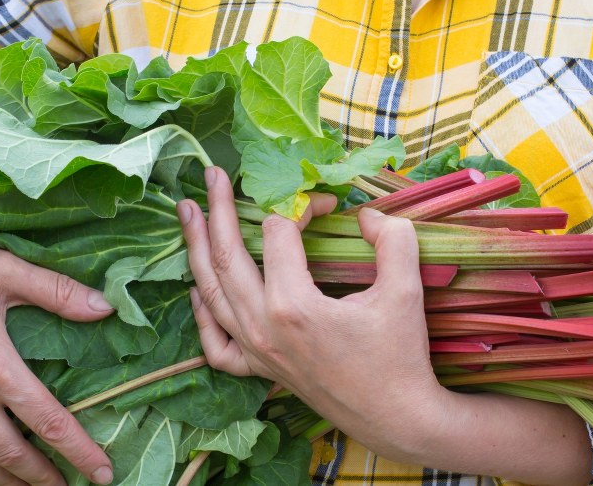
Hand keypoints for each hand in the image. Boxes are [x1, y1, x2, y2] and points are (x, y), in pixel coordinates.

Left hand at [176, 167, 452, 462]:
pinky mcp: (260, 370)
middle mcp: (263, 327)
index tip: (326, 201)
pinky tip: (196, 289)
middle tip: (211, 175)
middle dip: (218, 209)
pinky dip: (201, 314)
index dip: (301, 205)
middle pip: (228, 256)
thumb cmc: (401, 356)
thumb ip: (391, 239)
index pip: (281, 233)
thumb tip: (368, 214)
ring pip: (211, 293)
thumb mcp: (405, 290)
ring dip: (196, 248)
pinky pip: (216, 343)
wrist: (397, 417)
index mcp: (293, 305)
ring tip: (186, 211)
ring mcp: (256, 351)